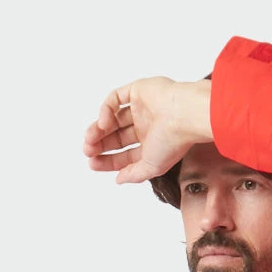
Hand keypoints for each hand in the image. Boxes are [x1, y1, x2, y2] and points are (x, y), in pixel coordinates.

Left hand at [82, 77, 211, 184]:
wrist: (184, 116)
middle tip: (88, 151)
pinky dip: (106, 110)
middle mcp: (146, 126)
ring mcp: (141, 108)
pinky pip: (115, 99)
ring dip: (99, 129)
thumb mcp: (152, 167)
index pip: (125, 154)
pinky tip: (103, 123)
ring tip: (89, 139)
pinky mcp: (138, 91)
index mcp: (152, 144)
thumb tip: (119, 179)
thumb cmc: (174, 142)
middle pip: (116, 137)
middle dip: (101, 144)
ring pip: (113, 119)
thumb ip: (135, 174)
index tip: (93, 164)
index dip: (108, 160)